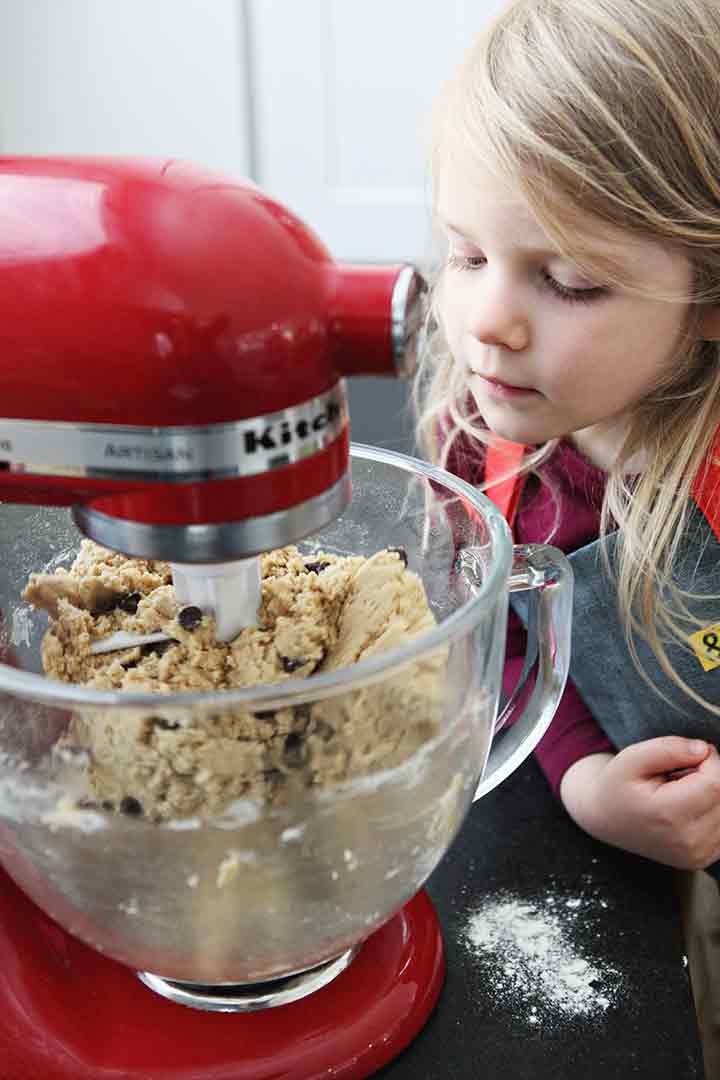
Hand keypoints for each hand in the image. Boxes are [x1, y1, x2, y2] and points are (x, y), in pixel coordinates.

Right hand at [559, 737, 719, 869]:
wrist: (606, 821)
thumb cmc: (618, 786)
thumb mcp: (631, 758)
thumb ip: (668, 748)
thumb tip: (704, 749)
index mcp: (667, 815)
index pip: (716, 782)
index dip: (710, 761)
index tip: (690, 754)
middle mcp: (687, 842)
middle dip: (711, 777)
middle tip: (680, 773)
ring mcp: (697, 856)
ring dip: (712, 795)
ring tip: (682, 791)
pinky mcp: (702, 859)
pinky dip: (712, 810)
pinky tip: (688, 808)